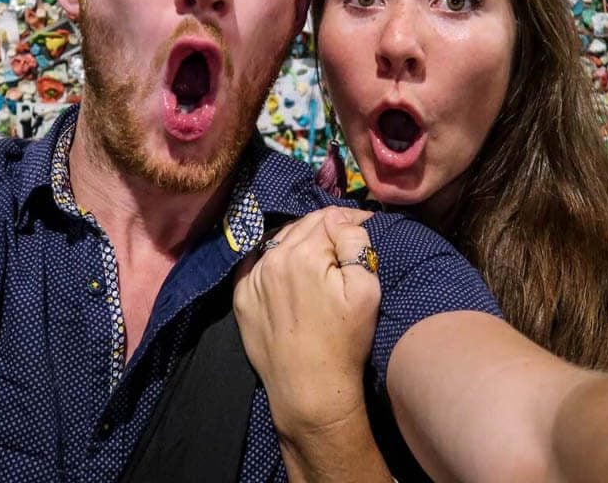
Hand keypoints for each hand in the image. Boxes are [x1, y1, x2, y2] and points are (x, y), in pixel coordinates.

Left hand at [234, 206, 381, 435]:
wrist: (309, 390)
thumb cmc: (345, 341)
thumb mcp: (366, 290)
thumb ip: (354, 244)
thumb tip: (342, 220)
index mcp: (304, 254)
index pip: (329, 217)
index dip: (351, 219)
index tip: (364, 227)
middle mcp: (272, 259)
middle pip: (302, 226)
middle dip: (326, 228)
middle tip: (345, 239)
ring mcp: (252, 279)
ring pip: (279, 241)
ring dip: (300, 241)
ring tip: (319, 254)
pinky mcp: (242, 298)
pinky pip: (258, 263)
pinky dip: (274, 259)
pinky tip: (288, 268)